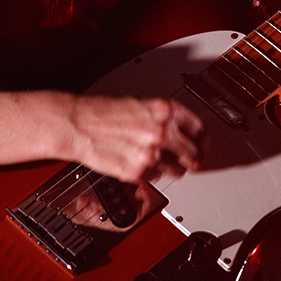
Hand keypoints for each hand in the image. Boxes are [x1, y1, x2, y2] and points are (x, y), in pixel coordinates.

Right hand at [0, 90, 205, 181]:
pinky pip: (156, 177)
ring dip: (176, 169)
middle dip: (195, 158)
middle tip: (194, 161)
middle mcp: (162, 131)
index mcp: (166, 110)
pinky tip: (144, 165)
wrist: (77, 124)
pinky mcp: (138, 171)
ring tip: (167, 165)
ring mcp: (152, 153)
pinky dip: (153, 174)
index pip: (200, 129)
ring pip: (179, 169)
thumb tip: (180, 129)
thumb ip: (163, 116)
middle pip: (195, 153)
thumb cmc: (102, 111)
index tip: (204, 144)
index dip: (203, 139)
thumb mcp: (140, 103)